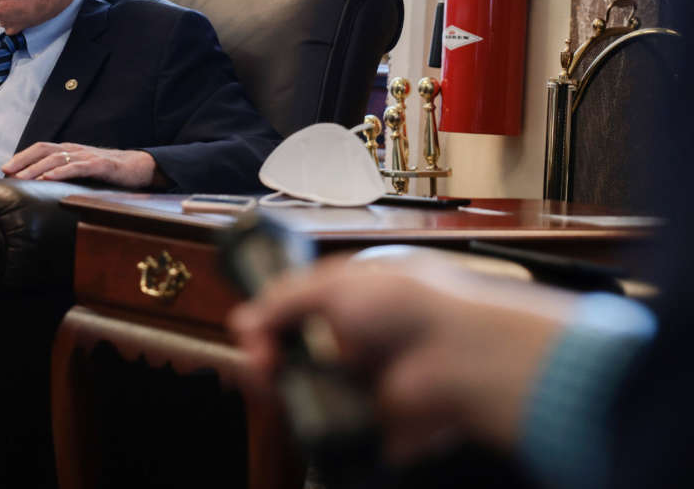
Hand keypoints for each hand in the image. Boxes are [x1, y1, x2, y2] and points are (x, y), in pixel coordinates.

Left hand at [2, 142, 160, 188]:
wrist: (140, 167)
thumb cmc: (108, 171)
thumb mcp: (82, 171)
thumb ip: (65, 174)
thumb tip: (41, 186)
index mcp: (69, 150)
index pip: (40, 148)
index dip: (22, 156)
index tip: (5, 168)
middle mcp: (75, 150)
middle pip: (44, 150)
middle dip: (23, 160)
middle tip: (6, 171)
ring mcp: (88, 156)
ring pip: (57, 158)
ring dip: (36, 168)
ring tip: (21, 178)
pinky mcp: (101, 165)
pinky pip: (77, 167)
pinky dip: (60, 172)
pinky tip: (47, 178)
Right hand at [228, 253, 574, 462]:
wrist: (466, 360)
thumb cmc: (420, 306)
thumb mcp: (336, 284)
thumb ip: (284, 299)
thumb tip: (246, 319)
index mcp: (357, 296)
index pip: (298, 308)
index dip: (269, 321)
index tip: (253, 333)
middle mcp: (365, 338)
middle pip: (300, 353)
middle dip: (271, 358)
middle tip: (260, 364)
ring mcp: (372, 382)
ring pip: (313, 391)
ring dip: (290, 390)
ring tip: (277, 387)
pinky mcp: (381, 423)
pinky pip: (339, 429)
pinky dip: (320, 426)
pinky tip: (306, 414)